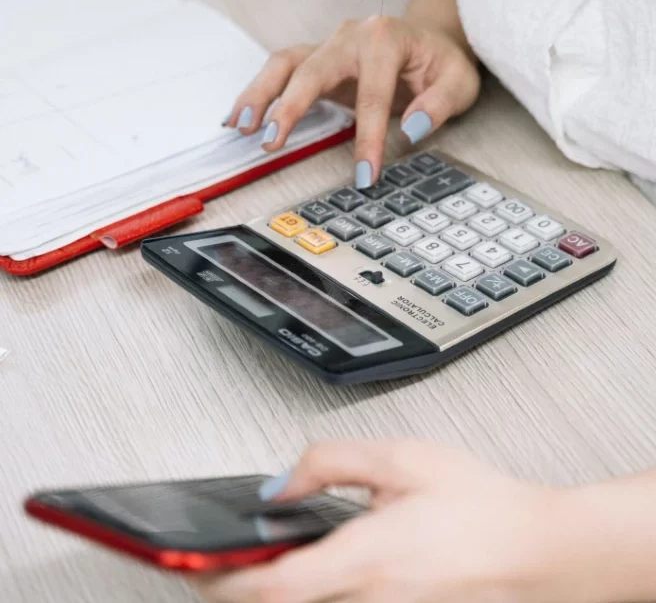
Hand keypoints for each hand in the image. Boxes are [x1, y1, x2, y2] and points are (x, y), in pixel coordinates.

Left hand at [188, 440, 562, 602]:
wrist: (536, 551)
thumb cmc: (480, 505)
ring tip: (256, 560)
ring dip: (271, 591)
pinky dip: (309, 594)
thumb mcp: (403, 459)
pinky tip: (308, 571)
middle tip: (214, 559)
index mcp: (366, 559)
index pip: (270, 585)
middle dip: (236, 586)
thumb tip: (282, 483)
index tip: (189, 562)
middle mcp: (370, 602)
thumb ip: (331, 463)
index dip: (219, 577)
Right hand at [223, 17, 479, 187]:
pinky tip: (240, 117)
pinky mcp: (317, 58)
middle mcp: (351, 36)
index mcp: (386, 39)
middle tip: (272, 142)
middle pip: (312, 69)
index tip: (363, 177)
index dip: (367, 139)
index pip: (372, 95)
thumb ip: (438, 104)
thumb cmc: (441, 63)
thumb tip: (409, 128)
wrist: (429, 40)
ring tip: (241, 127)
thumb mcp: (459, 82)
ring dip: (260, 95)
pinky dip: (259, 92)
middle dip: (290, 107)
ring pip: (285, 64)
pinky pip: (281, 71)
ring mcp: (329, 44)